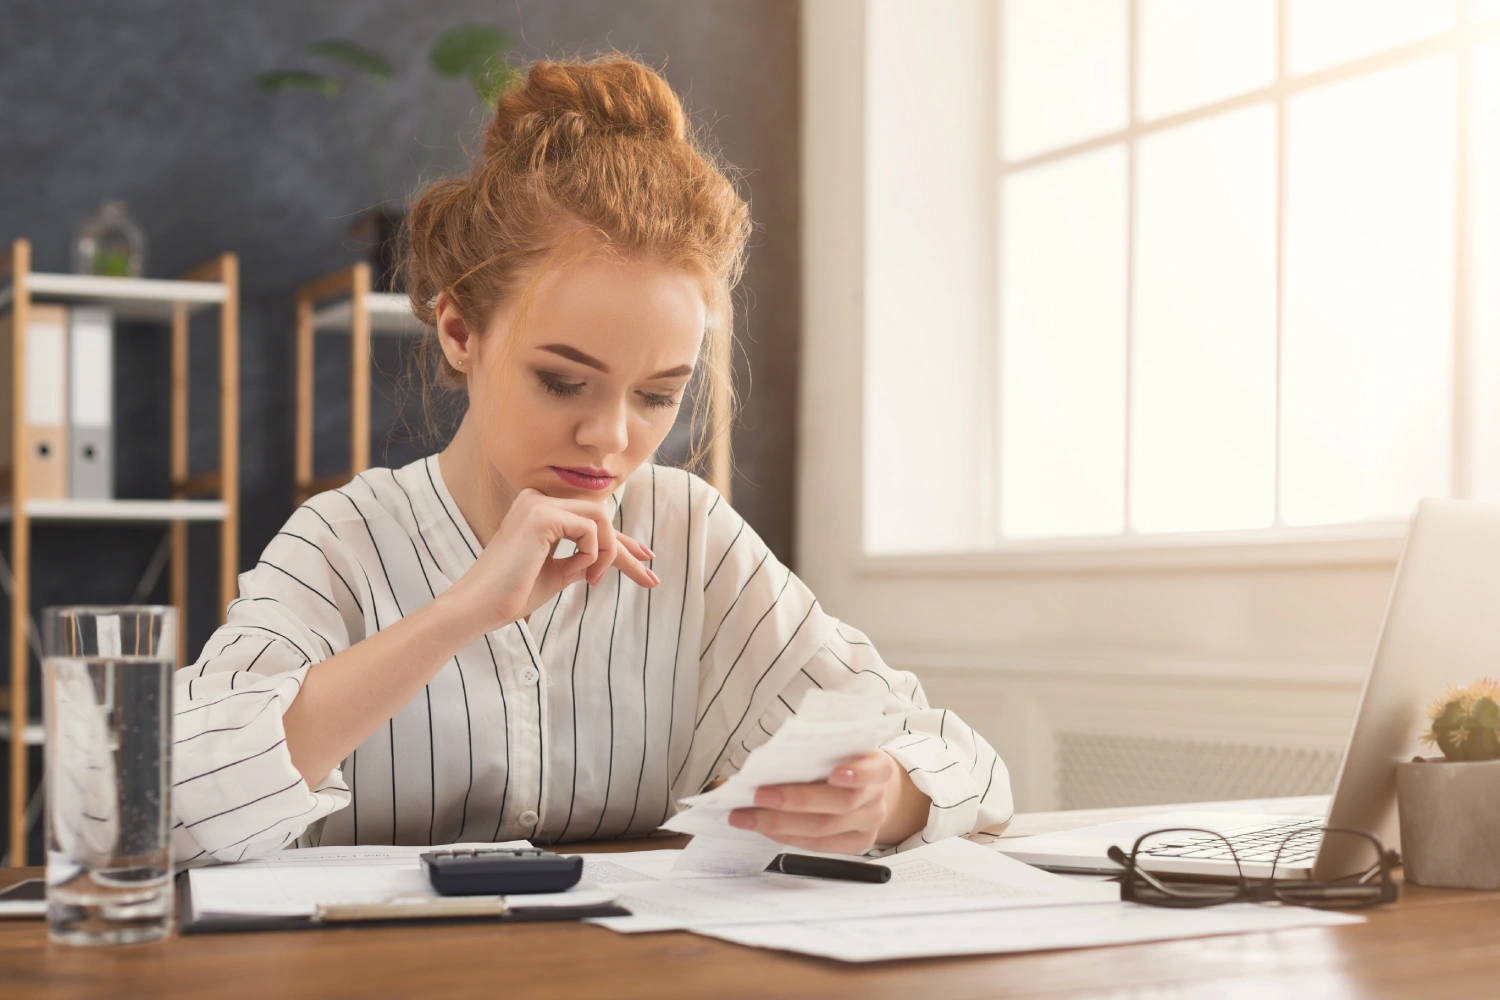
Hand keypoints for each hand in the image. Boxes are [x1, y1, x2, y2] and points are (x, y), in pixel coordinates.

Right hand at [442, 488, 657, 635]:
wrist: (480, 607)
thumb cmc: (512, 595)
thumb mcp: (557, 573)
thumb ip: (581, 558)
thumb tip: (608, 554)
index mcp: (538, 510)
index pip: (588, 520)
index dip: (620, 539)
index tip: (646, 558)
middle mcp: (537, 499)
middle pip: (600, 517)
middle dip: (625, 548)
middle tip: (650, 577)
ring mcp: (538, 503)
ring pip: (600, 519)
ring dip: (605, 553)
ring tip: (591, 580)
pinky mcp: (541, 515)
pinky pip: (590, 529)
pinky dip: (591, 555)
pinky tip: (575, 573)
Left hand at [727, 750, 928, 853]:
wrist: (870, 787)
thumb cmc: (845, 760)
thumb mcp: (841, 747)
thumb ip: (821, 751)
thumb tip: (774, 760)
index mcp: (879, 767)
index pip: (872, 771)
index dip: (856, 773)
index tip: (834, 774)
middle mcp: (877, 798)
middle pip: (839, 804)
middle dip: (795, 800)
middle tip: (758, 795)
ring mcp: (868, 825)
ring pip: (823, 829)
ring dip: (778, 824)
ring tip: (745, 816)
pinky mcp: (855, 845)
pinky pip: (818, 846)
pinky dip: (786, 836)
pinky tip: (762, 827)